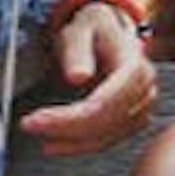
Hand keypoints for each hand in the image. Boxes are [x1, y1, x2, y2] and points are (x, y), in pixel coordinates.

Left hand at [19, 1, 156, 155]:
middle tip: (30, 126)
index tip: (35, 120)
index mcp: (135, 66)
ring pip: (109, 136)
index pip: (104, 103)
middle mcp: (144, 89)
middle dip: (66, 130)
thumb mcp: (79, 30)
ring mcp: (142, 106)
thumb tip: (77, 76)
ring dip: (73, 142)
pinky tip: (58, 143)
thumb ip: (77, 52)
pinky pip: (109, 139)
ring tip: (41, 137)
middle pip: (107, 123)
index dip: (69, 118)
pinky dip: (82, 145)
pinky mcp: (133, 118)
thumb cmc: (94, 30)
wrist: (110, 32)